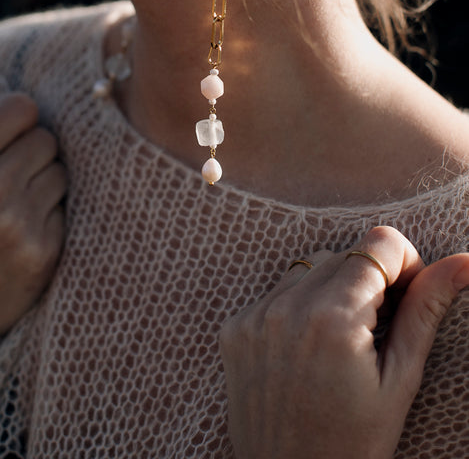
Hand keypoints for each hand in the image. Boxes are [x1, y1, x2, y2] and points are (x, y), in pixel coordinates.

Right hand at [0, 75, 65, 347]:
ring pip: (62, 172)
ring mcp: (18, 221)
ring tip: (18, 207)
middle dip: (34, 154)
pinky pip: (67, 208)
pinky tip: (27, 233)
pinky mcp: (44, 250)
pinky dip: (52, 216)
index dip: (20, 118)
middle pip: (47, 138)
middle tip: (13, 178)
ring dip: (47, 184)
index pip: (20, 106)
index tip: (12, 135)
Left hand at [219, 225, 468, 458]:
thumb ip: (427, 309)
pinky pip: (276, 292)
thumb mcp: (400, 379)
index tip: (406, 299)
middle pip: (344, 254)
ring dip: (331, 290)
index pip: (378, 243)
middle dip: (368, 282)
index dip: (403, 264)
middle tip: (377, 332)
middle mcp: (287, 309)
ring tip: (342, 342)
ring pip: (309, 268)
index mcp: (335, 319)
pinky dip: (297, 307)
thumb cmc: (355, 443)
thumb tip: (465, 260)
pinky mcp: (234, 328)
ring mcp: (255, 318)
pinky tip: (308, 350)